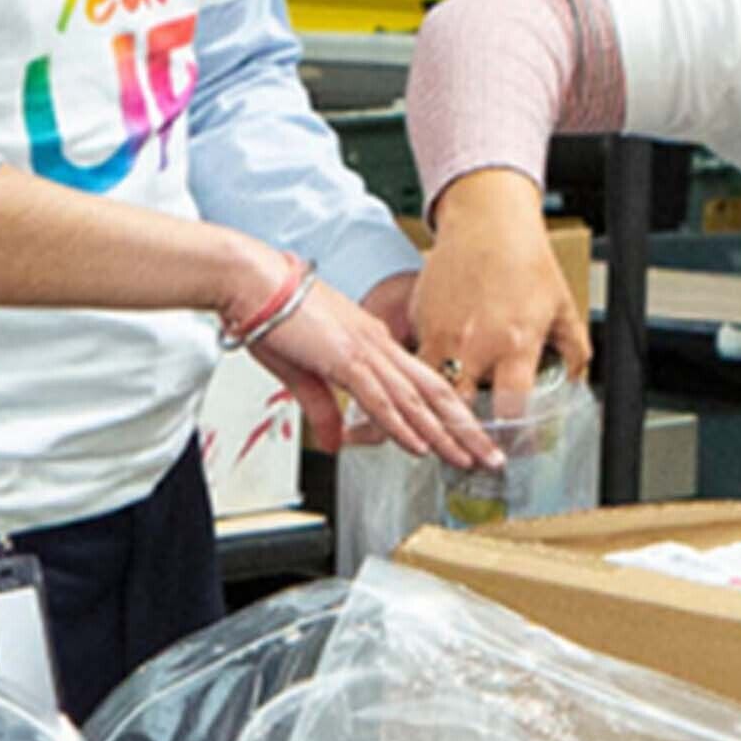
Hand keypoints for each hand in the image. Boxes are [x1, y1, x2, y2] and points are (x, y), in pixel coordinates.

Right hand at [249, 270, 497, 467]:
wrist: (251, 280)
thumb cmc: (270, 313)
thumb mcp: (301, 372)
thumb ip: (323, 411)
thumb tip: (336, 443)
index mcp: (372, 342)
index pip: (422, 384)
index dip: (450, 413)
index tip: (467, 437)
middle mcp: (378, 344)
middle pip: (434, 392)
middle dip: (465, 428)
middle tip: (488, 456)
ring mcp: (365, 350)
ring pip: (416, 399)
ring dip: (444, 433)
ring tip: (467, 459)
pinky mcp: (344, 358)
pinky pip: (381, 398)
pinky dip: (403, 425)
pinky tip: (420, 446)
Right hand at [409, 170, 593, 417]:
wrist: (487, 223)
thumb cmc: (527, 261)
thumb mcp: (563, 307)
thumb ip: (573, 351)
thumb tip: (573, 380)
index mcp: (515, 344)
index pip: (511, 408)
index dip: (513, 433)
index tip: (514, 442)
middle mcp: (475, 344)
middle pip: (459, 409)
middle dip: (465, 430)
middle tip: (473, 441)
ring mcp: (442, 334)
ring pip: (429, 390)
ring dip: (439, 405)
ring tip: (448, 418)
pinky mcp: (420, 321)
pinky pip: (418, 360)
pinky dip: (426, 372)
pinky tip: (439, 371)